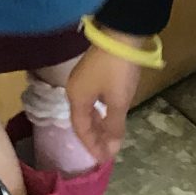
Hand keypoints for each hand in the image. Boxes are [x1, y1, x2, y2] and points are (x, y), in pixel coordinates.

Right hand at [67, 44, 143, 164]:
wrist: (121, 33)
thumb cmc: (117, 70)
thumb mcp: (118, 100)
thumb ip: (114, 126)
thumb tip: (112, 148)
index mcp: (76, 98)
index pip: (81, 129)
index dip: (92, 146)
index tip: (104, 160)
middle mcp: (74, 89)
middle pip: (81, 120)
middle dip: (94, 137)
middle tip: (107, 152)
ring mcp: (81, 79)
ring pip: (86, 109)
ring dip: (97, 125)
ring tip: (109, 138)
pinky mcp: (91, 71)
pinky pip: (92, 99)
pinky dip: (99, 112)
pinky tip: (107, 116)